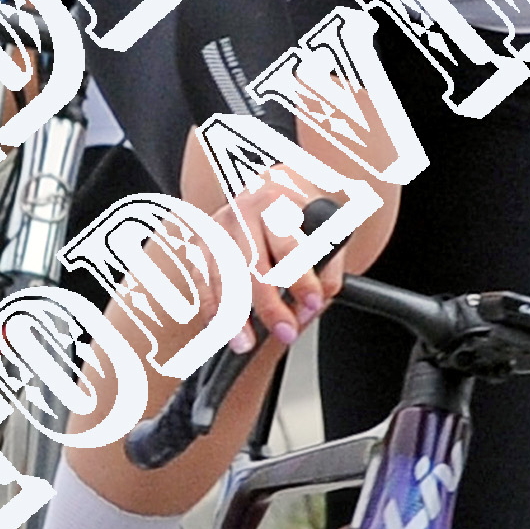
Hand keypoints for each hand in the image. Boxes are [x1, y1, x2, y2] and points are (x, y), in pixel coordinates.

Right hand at [178, 126, 398, 353]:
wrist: (271, 185)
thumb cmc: (301, 212)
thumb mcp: (327, 228)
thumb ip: (328, 268)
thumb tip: (311, 306)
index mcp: (277, 201)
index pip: (289, 245)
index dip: (301, 278)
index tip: (313, 304)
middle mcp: (242, 211)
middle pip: (252, 265)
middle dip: (269, 306)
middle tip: (286, 333)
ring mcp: (218, 227)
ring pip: (222, 276)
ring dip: (232, 315)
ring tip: (245, 343)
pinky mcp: (202, 244)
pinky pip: (202, 282)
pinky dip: (211, 309)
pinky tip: (221, 330)